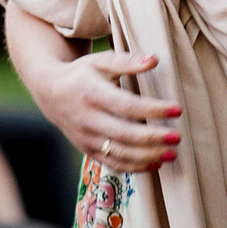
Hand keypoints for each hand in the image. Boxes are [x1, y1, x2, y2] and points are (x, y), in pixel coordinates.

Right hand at [36, 49, 180, 174]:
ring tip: (172, 154)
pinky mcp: (87, 150)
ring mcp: (86, 138)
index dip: (153, 109)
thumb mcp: (100, 61)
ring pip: (120, 154)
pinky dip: (135, 167)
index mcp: (92, 93)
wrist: (49, 92)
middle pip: (124, 134)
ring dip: (148, 156)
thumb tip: (154, 59)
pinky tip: (155, 163)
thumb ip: (127, 62)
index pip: (127, 106)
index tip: (176, 110)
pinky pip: (113, 164)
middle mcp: (88, 119)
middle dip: (153, 138)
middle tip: (177, 137)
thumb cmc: (81, 73)